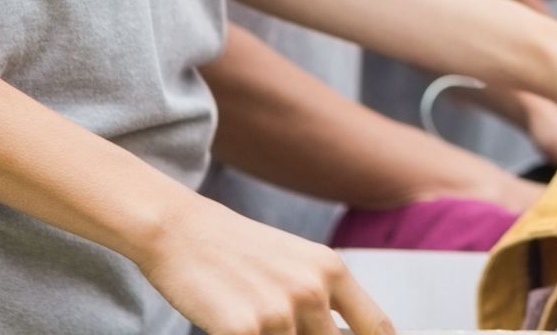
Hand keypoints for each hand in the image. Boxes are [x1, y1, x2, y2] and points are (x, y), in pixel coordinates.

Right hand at [137, 190, 392, 334]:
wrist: (180, 231)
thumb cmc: (235, 253)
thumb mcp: (292, 264)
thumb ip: (323, 299)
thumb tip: (346, 334)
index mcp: (331, 270)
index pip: (376, 327)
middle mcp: (312, 289)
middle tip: (280, 330)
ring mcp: (279, 311)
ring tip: (253, 323)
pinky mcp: (244, 329)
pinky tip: (234, 330)